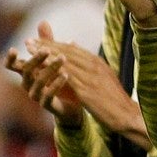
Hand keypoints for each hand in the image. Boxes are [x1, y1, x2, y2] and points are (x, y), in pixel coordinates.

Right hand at [5, 22, 82, 127]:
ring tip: (63, 58)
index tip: (14, 49)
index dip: (10, 59)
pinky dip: (56, 84)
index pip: (12, 65)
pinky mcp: (47, 105)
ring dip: (50, 68)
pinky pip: (48, 95)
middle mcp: (28, 84)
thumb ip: (48, 42)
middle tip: (46, 49)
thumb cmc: (59, 78)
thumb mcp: (54, 58)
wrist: (74, 103)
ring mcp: (36, 95)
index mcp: (27, 72)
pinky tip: (66, 75)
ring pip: (38, 82)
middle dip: (35, 59)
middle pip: (26, 70)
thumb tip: (43, 21)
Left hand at [24, 36, 139, 139]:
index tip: (39, 40)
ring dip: (46, 54)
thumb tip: (83, 61)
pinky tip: (41, 67)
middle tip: (28, 40)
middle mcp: (95, 66)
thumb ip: (92, 68)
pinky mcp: (87, 90)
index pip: (72, 50)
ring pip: (65, 61)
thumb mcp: (104, 79)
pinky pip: (67, 77)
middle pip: (66, 52)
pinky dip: (54, 69)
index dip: (54, 44)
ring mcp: (91, 77)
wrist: (127, 115)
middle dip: (46, 45)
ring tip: (30, 50)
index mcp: (98, 63)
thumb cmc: (114, 99)